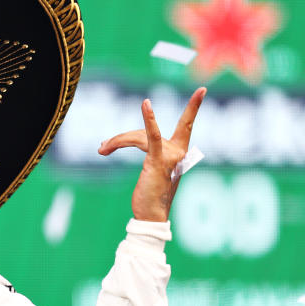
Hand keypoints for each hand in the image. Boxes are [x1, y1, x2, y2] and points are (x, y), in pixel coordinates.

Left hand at [98, 87, 206, 221]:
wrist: (151, 215)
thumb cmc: (149, 194)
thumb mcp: (149, 168)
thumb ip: (142, 149)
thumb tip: (109, 143)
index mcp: (180, 152)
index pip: (187, 124)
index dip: (194, 107)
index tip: (202, 89)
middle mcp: (179, 151)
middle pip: (148, 130)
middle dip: (136, 132)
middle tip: (107, 145)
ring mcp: (171, 155)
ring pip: (138, 135)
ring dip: (117, 142)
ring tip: (102, 150)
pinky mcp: (159, 159)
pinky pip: (150, 135)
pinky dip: (148, 118)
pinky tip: (146, 104)